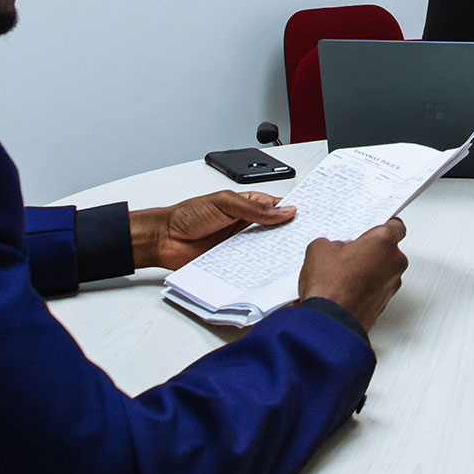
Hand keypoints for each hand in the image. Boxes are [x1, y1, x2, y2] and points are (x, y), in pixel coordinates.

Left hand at [130, 190, 293, 270]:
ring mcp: (240, 245)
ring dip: (274, 254)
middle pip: (276, 231)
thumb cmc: (187, 215)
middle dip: (288, 236)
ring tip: (289, 257)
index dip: (294, 212)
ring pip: (265, 250)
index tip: (309, 218)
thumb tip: (285, 211)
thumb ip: (254, 209)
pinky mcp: (233, 262)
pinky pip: (250, 266)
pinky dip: (258, 268)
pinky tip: (266, 270)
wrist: (164, 239)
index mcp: (248, 205)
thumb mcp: (224, 203)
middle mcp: (247, 225)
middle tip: (304, 241)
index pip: (278, 207)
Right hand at [298, 218, 408, 332]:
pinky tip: (346, 290)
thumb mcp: (319, 249)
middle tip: (350, 254)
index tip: (374, 229)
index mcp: (384, 241)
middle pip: (388, 250)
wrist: (330, 323)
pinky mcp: (385, 303)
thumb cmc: (330, 288)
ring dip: (369, 271)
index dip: (382, 226)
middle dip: (371, 251)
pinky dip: (367, 288)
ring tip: (343, 275)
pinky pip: (378, 288)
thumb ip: (334, 242)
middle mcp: (394, 262)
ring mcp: (392, 285)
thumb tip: (334, 249)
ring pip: (384, 270)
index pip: (395, 225)